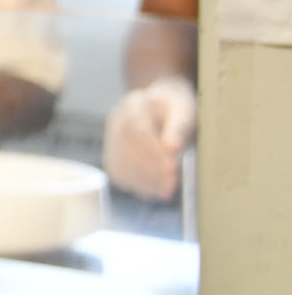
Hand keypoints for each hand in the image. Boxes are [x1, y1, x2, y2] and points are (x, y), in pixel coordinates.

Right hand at [102, 76, 196, 203]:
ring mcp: (110, 139)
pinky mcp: (113, 156)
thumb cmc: (176, 110)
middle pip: (126, 148)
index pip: (137, 129)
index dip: (153, 152)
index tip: (172, 169)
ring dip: (144, 181)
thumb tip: (172, 149)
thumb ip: (179, 127)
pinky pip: (120, 174)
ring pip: (120, 164)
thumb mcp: (185, 110)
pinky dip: (138, 185)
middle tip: (173, 184)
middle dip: (150, 169)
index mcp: (134, 104)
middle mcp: (116, 121)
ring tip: (168, 190)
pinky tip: (157, 189)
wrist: (162, 109)